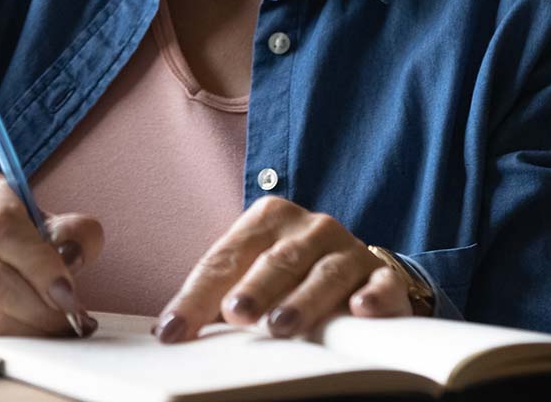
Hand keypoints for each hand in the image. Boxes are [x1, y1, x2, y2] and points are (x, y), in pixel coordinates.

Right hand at [0, 172, 103, 346]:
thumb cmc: (9, 224)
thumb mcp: (42, 213)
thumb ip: (71, 231)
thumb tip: (76, 257)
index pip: (1, 227)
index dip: (38, 265)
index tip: (68, 292)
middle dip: (40, 310)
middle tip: (70, 319)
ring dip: (27, 331)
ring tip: (55, 329)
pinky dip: (6, 342)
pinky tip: (27, 335)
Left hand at [153, 197, 412, 342]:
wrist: (357, 270)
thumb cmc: (291, 275)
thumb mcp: (252, 274)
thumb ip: (217, 295)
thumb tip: (168, 331)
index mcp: (268, 219)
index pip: (225, 258)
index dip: (197, 295)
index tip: (173, 332)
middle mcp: (308, 227)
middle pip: (276, 260)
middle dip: (253, 288)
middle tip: (233, 314)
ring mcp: (347, 249)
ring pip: (324, 273)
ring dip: (303, 299)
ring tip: (281, 326)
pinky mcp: (381, 276)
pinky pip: (380, 285)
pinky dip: (372, 297)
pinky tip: (359, 310)